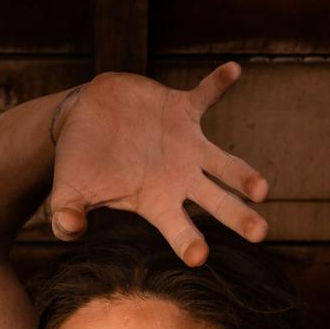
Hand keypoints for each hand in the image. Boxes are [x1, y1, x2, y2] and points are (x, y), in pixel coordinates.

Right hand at [47, 62, 269, 266]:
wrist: (83, 117)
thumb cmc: (80, 163)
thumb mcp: (68, 192)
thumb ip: (67, 215)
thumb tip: (69, 228)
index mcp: (157, 203)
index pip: (178, 229)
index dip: (188, 242)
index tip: (199, 256)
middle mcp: (180, 178)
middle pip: (216, 202)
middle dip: (238, 216)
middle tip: (260, 233)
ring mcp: (186, 145)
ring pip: (223, 162)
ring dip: (243, 173)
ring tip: (262, 188)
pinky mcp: (182, 110)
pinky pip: (205, 96)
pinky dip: (218, 84)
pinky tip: (234, 71)